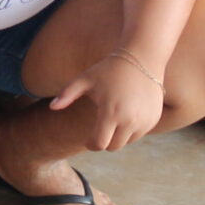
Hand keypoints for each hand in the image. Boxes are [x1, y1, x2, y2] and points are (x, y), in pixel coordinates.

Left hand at [50, 52, 166, 150]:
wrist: (142, 58)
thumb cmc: (109, 68)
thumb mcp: (85, 79)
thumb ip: (67, 94)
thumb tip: (52, 107)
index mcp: (110, 113)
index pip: (99, 144)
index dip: (91, 144)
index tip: (88, 139)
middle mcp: (129, 120)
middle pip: (113, 147)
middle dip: (104, 140)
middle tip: (100, 128)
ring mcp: (144, 121)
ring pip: (127, 142)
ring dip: (118, 136)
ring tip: (113, 117)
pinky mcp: (153, 119)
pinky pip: (139, 134)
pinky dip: (131, 130)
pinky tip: (127, 113)